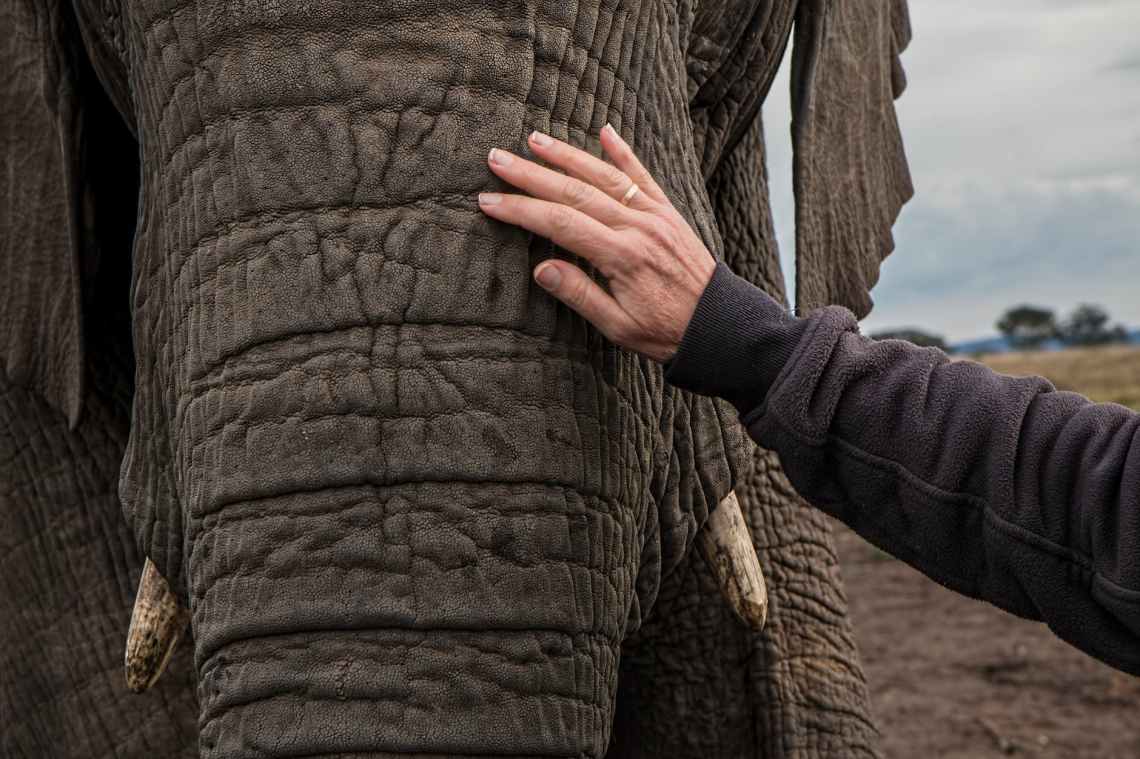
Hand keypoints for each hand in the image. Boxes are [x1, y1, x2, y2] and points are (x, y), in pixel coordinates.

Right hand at [477, 123, 715, 362]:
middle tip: (496, 159)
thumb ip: (580, 295)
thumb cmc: (666, 332)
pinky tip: (605, 131)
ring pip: (605, 176)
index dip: (521, 210)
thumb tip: (540, 268)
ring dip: (567, 156)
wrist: (719, 326)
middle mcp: (638, 228)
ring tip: (534, 140)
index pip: (560, 224)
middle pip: (574, 192)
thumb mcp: (618, 327)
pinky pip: (643, 176)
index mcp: (622, 257)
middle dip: (531, 174)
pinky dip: (623, 153)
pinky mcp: (669, 213)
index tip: (489, 201)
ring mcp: (655, 216)